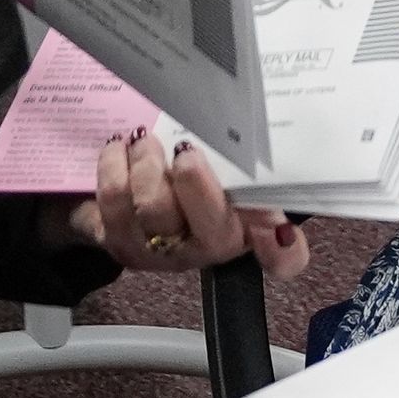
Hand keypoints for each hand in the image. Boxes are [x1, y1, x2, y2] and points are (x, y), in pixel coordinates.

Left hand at [70, 128, 311, 279]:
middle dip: (194, 181)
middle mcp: (208, 248)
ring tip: (145, 139)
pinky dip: (114, 164)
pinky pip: (114, 203)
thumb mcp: (225, 168)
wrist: (129, 192)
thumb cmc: (188, 179)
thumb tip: (265, 165)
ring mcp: (161, 253)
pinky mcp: (120, 245)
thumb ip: (251, 165)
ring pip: (155, 209)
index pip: (283, 258)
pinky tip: (120, 148)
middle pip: (212, 228)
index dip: (282, 248)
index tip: (279, 228)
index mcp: (246, 227)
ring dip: (147, 164)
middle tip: (184, 147)